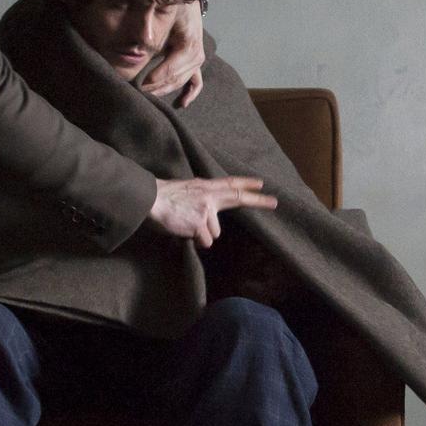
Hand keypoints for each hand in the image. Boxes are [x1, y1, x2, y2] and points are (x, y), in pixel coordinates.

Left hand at [139, 0, 205, 106]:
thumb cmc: (171, 3)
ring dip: (165, 89)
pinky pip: (195, 82)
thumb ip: (151, 25)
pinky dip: (189, 93)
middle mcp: (196, 54)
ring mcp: (197, 59)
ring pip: (181, 82)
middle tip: (137, 92)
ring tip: (147, 95)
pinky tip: (181, 104)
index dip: (154, 79)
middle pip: (175, 78)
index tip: (138, 84)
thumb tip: (144, 44)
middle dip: (156, 87)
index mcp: (189, 45)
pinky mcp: (195, 61)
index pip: (171, 69)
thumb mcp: (161, 11)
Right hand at [149, 176, 276, 247]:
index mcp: (205, 187)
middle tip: (275, 202)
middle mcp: (209, 197)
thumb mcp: (187, 192)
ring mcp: (206, 210)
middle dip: (259, 201)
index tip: (261, 183)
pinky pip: (204, 242)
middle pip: (239, 198)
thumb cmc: (164, 199)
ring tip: (185, 224)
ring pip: (214, 233)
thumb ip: (202, 200)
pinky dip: (195, 242)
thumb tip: (209, 221)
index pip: (230, 184)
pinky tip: (184, 232)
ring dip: (202, 234)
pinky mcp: (200, 224)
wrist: (150, 200)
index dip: (246, 183)